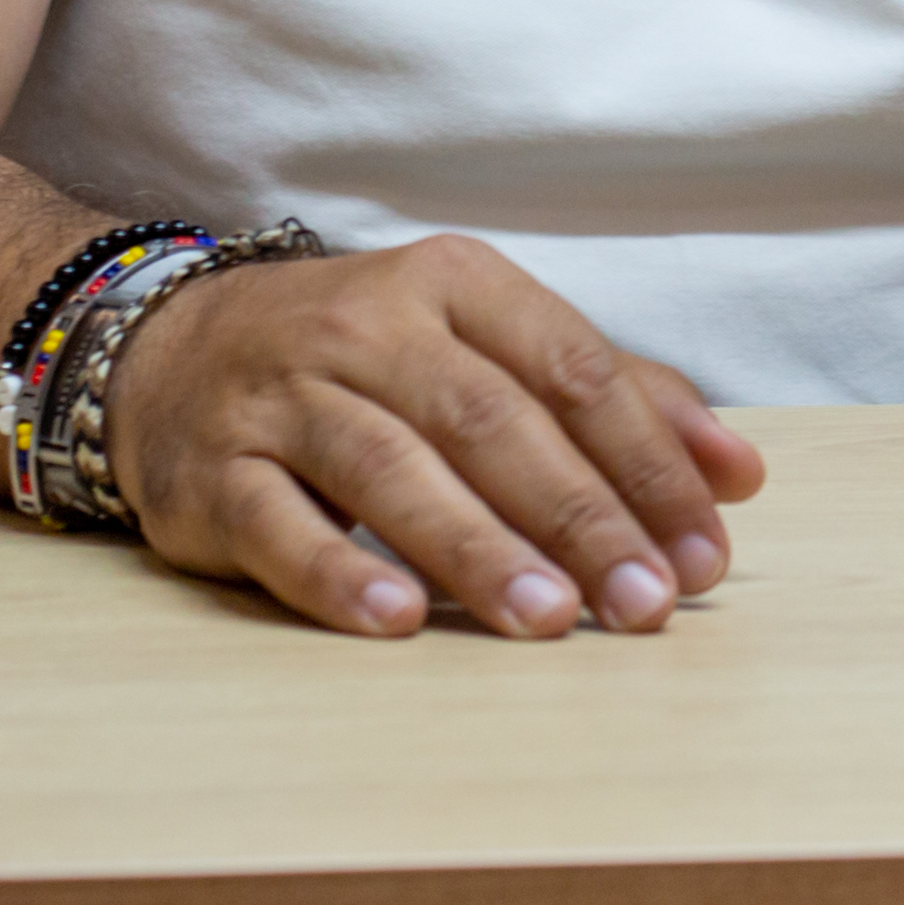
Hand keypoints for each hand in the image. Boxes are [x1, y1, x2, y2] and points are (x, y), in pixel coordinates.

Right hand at [106, 232, 765, 640]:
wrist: (167, 352)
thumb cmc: (362, 361)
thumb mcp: (479, 344)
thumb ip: (610, 399)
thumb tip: (736, 473)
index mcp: (451, 285)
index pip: (572, 367)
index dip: (647, 459)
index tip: (704, 547)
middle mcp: (367, 327)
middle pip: (492, 422)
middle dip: (581, 516)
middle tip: (645, 601)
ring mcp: (283, 398)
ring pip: (392, 469)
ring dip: (477, 548)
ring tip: (549, 619)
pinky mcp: (212, 473)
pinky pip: (280, 524)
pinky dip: (339, 572)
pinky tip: (399, 618)